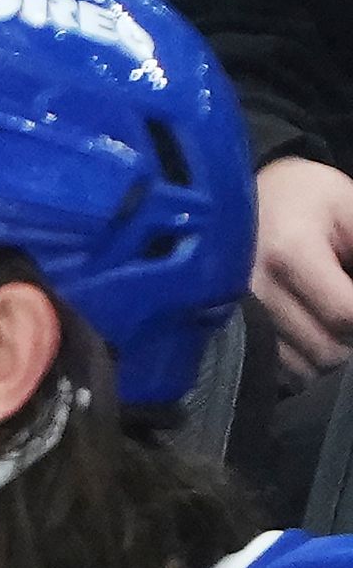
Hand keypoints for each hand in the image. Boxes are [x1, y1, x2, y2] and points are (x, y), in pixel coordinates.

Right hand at [255, 156, 352, 380]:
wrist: (235, 198)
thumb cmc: (302, 199)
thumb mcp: (347, 206)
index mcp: (289, 252)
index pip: (345, 315)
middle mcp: (255, 288)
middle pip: (327, 349)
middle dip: (351, 338)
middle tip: (349, 310)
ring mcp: (235, 313)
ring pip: (305, 367)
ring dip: (328, 352)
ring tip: (332, 320)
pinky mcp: (227, 330)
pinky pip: (279, 369)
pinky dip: (302, 361)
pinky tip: (308, 332)